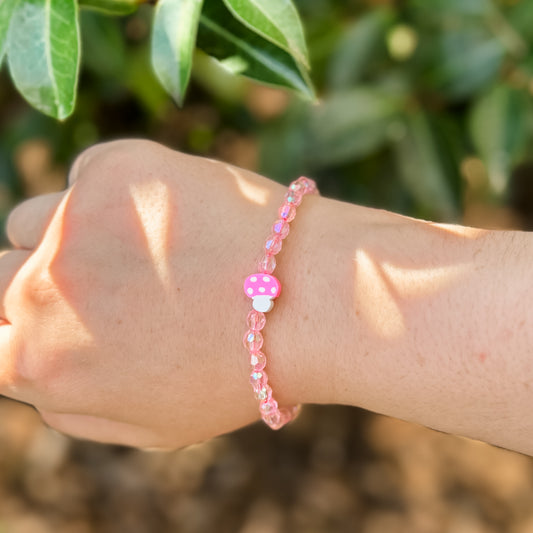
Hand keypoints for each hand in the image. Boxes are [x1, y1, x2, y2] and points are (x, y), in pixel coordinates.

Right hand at [0, 140, 322, 448]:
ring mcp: (73, 221)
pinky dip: (119, 192)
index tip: (59, 320)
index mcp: (39, 365)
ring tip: (150, 250)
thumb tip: (30, 368)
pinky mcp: (115, 167)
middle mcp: (36, 292)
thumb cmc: (237, 371)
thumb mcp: (148, 424)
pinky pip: (91, 175)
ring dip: (76, 234)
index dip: (27, 329)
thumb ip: (70, 404)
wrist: (306, 299)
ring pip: (39, 219)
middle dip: (41, 283)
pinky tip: (174, 216)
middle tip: (109, 284)